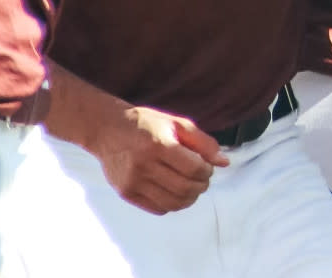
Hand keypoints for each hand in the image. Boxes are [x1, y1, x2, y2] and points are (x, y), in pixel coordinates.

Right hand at [92, 105, 228, 214]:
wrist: (107, 130)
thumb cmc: (147, 124)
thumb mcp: (177, 124)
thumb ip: (203, 143)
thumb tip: (224, 162)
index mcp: (159, 145)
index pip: (194, 169)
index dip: (207, 171)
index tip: (207, 167)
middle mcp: (144, 165)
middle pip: (185, 188)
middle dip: (201, 186)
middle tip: (202, 179)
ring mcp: (133, 182)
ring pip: (173, 203)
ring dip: (190, 198)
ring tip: (192, 188)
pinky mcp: (126, 193)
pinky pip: (157, 208)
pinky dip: (172, 204)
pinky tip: (174, 192)